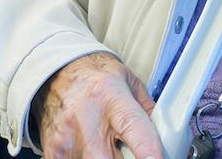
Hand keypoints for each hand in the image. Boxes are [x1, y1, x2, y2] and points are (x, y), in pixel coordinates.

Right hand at [35, 51, 161, 158]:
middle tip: (130, 153)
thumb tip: (168, 140)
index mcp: (111, 96)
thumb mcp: (130, 85)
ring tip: (107, 146)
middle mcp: (86, 119)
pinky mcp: (53, 152)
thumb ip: (149, 114)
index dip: (149, 151)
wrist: (58, 71)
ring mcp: (66, 138)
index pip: (133, 128)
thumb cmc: (96, 78)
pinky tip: (89, 150)